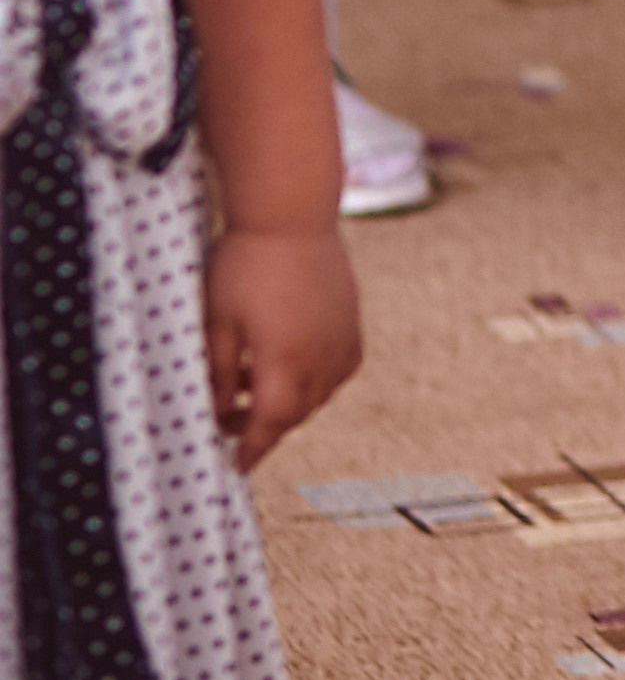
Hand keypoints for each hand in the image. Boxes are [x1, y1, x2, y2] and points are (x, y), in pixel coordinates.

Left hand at [205, 224, 361, 472]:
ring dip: (290, 401)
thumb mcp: (218, 323)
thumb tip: (220, 413)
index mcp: (285, 363)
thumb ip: (220, 375)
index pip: (269, 426)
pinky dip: (316, 378)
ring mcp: (343, 338)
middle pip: (296, 414)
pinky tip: (294, 362)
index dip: (252, 450)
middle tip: (232, 421)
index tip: (237, 465)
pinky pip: (338, 368)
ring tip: (255, 385)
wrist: (290, 213)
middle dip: (266, 426)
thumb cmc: (245, 264)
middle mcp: (322, 357)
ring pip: (319, 393)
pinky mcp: (352, 319)